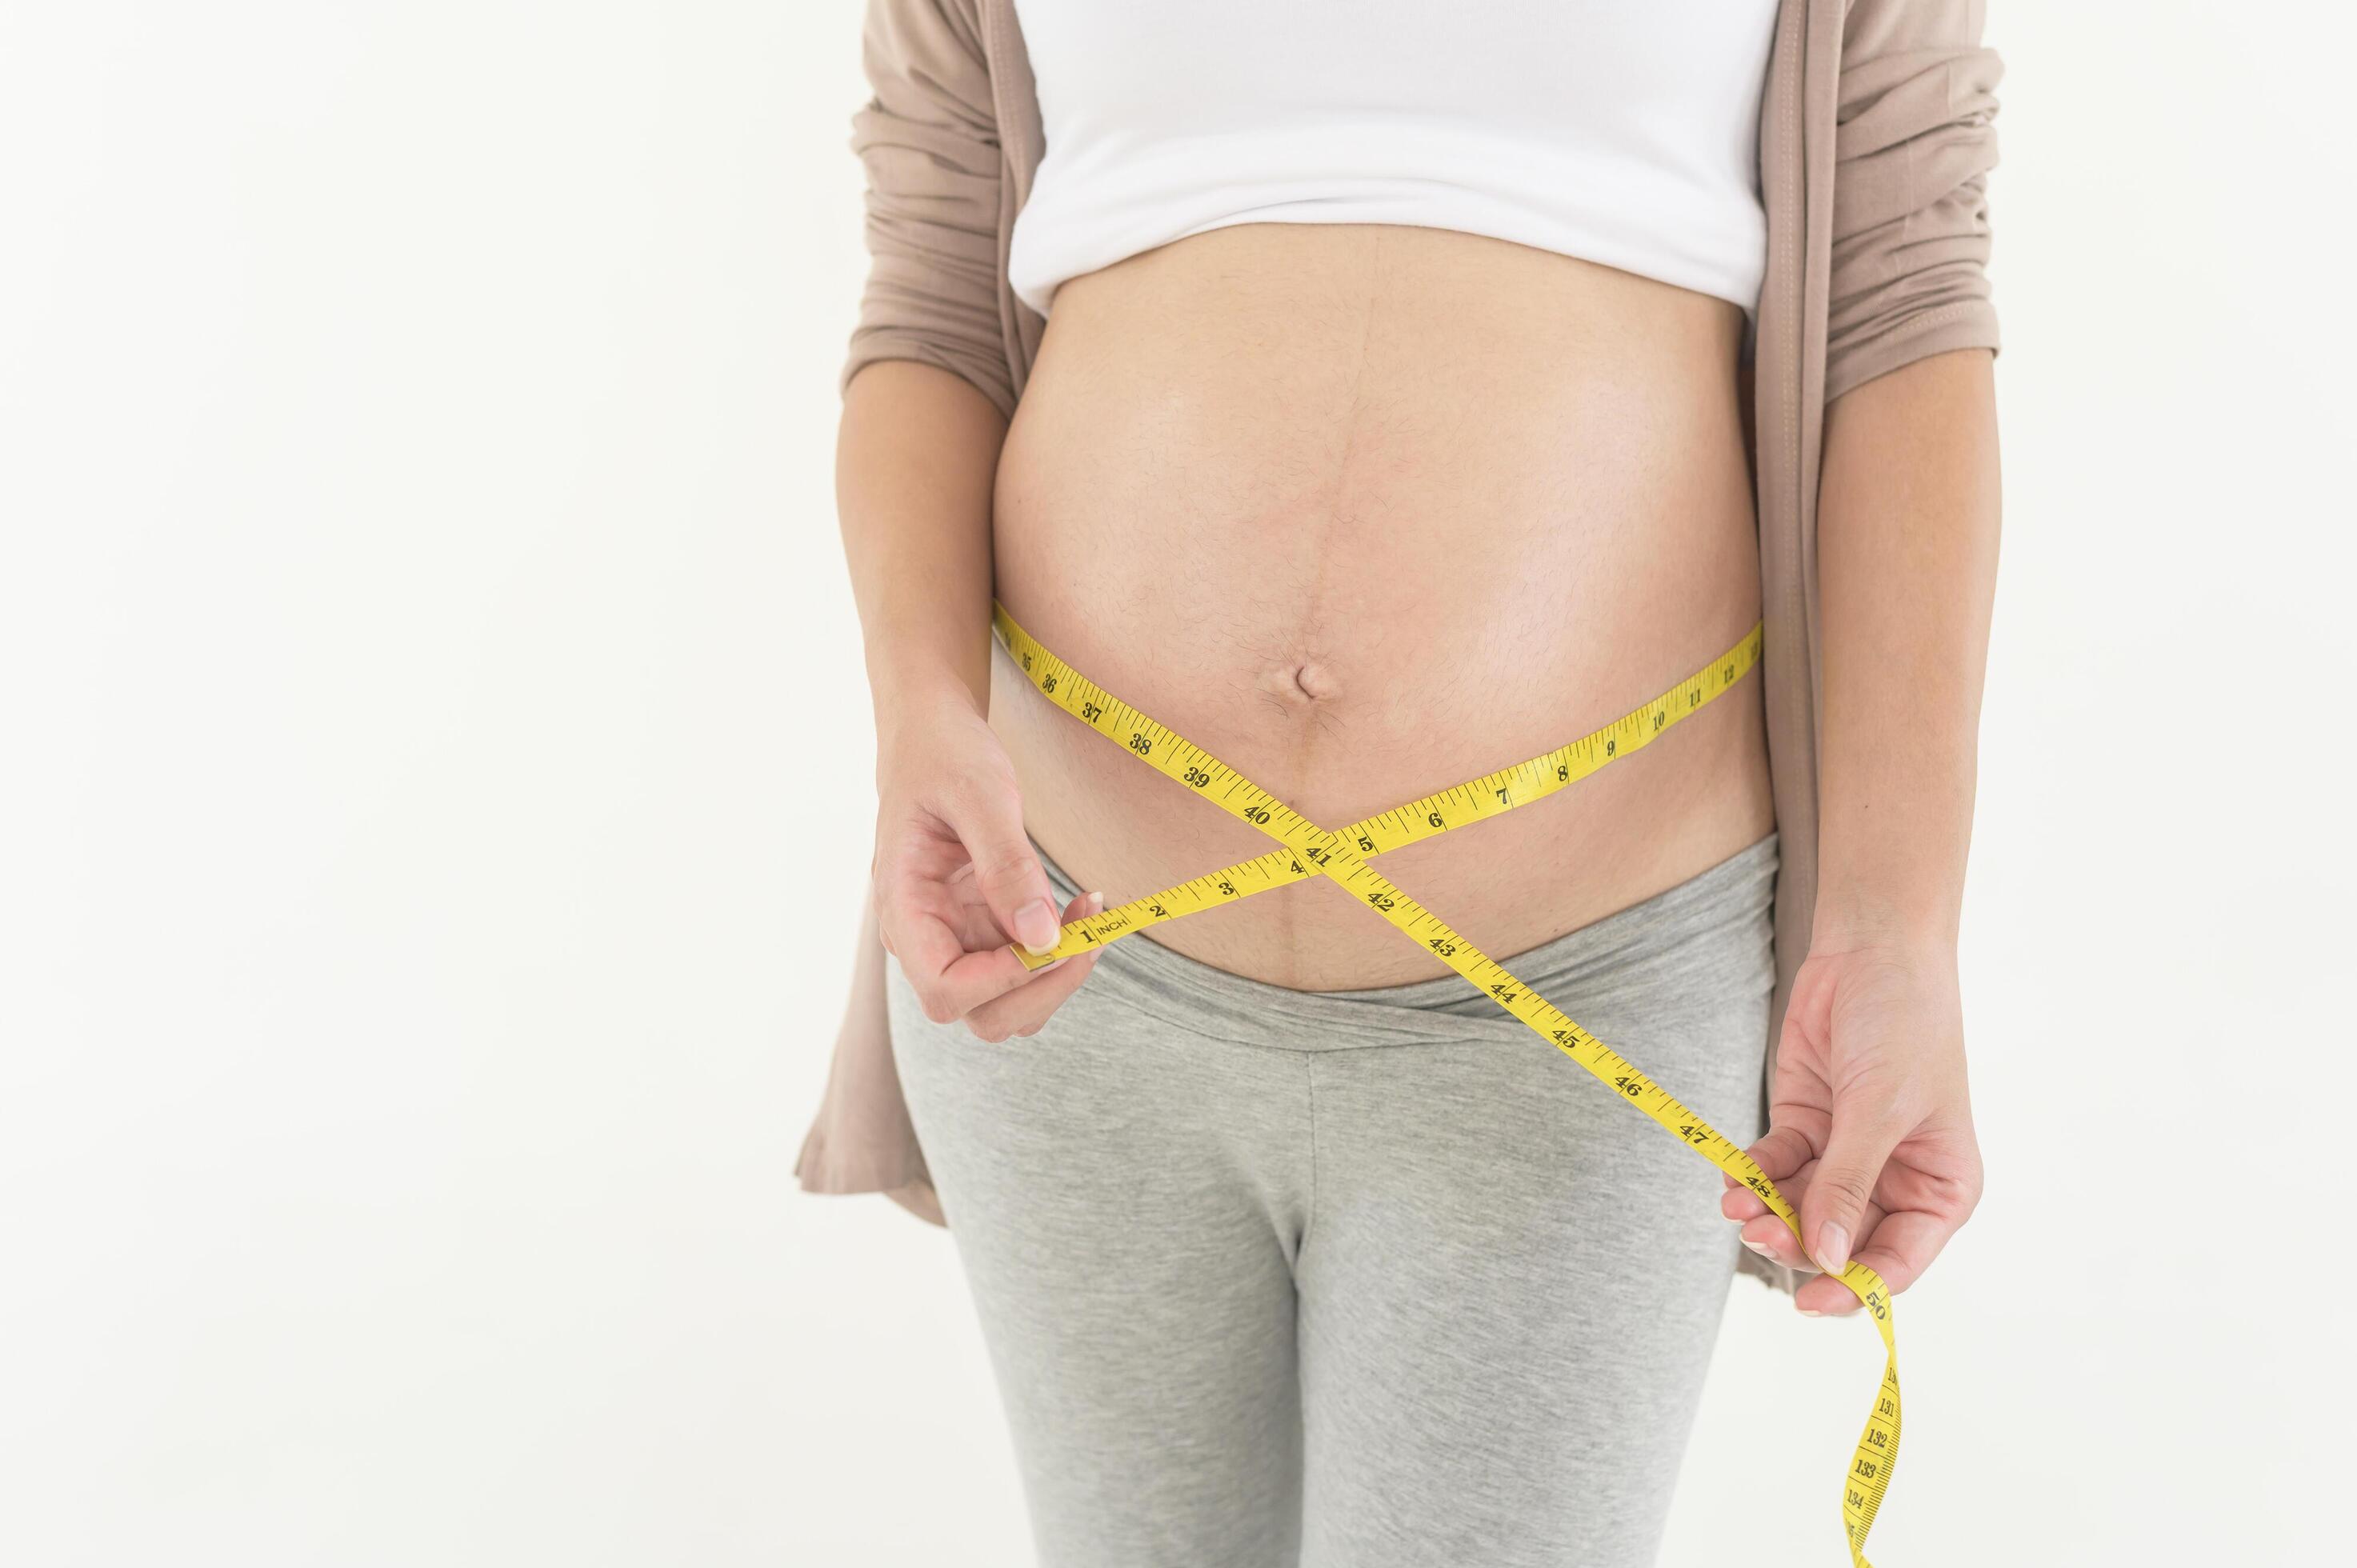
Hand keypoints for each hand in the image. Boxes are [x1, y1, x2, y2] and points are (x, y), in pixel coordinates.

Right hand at [871, 684, 1106, 1041]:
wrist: (933, 735)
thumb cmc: (946, 756)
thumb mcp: (980, 796)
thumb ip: (1008, 867)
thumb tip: (1041, 938)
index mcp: (904, 909)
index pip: (944, 989)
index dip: (1002, 980)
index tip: (1052, 938)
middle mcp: (927, 938)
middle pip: (982, 1015)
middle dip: (1043, 987)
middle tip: (1090, 935)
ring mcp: (957, 938)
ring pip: (1011, 1002)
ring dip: (1059, 974)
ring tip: (1092, 915)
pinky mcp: (985, 929)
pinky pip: (1027, 967)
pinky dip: (1062, 951)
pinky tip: (1084, 907)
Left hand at [1721, 935, 1982, 1315]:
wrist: (1870, 950)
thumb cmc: (1904, 1025)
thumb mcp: (1879, 1110)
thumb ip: (1848, 1185)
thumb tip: (1826, 1260)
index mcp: (1941, 1189)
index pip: (1897, 1263)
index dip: (1853, 1289)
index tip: (1807, 1302)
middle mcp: (1895, 1182)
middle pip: (1838, 1242)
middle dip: (1797, 1242)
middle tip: (1756, 1230)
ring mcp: (1847, 1156)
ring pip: (1800, 1211)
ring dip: (1767, 1212)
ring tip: (1735, 1203)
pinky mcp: (1807, 1127)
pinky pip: (1775, 1170)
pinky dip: (1752, 1177)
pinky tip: (1733, 1177)